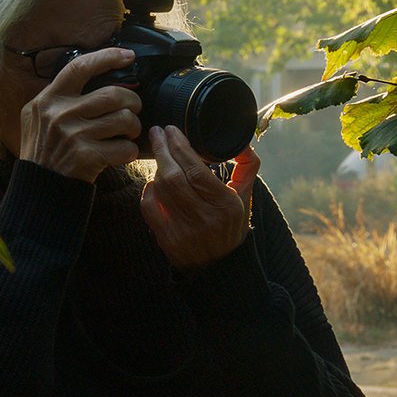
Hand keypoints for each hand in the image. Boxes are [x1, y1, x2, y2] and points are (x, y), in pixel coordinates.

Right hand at [19, 48, 141, 181]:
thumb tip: (98, 76)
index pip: (80, 67)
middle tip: (134, 109)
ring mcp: (73, 135)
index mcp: (48, 99)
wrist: (39, 189)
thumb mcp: (37, 118)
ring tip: (129, 132)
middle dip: (133, 101)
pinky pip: (125, 148)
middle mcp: (59, 114)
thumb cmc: (43, 151)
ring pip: (124, 119)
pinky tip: (123, 152)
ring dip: (134, 127)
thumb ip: (59, 98)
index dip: (107, 57)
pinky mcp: (87, 157)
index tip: (128, 56)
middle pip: (113, 94)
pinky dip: (130, 150)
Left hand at [140, 125, 260, 269]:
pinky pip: (149, 206)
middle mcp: (205, 218)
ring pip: (160, 189)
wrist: (219, 266)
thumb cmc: (231, 224)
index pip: (197, 170)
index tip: (172, 130)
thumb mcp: (245, 197)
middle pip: (174, 177)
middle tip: (157, 132)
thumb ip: (247, 167)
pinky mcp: (167, 239)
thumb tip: (243, 142)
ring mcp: (184, 230)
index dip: (180, 147)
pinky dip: (149, 189)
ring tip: (160, 155)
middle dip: (162, 150)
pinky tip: (154, 181)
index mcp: (226, 205)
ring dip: (156, 168)